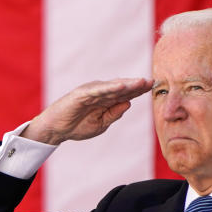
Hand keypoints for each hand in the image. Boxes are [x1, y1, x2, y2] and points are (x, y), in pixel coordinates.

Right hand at [21, 78, 152, 144]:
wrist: (57, 129)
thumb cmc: (77, 126)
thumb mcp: (101, 124)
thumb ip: (114, 114)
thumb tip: (128, 103)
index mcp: (106, 100)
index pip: (126, 94)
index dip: (139, 91)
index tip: (153, 88)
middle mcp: (100, 92)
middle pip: (122, 87)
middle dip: (137, 85)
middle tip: (152, 81)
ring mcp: (91, 91)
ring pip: (112, 87)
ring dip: (127, 84)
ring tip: (141, 82)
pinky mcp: (82, 93)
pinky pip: (98, 90)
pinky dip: (109, 88)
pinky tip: (121, 86)